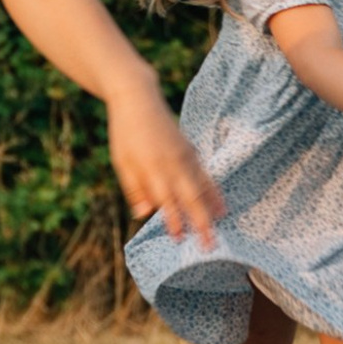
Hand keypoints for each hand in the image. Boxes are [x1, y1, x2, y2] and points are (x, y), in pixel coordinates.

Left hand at [106, 90, 223, 246]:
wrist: (138, 99)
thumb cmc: (125, 134)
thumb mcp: (121, 161)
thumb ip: (133, 188)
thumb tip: (143, 214)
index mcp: (152, 168)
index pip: (165, 201)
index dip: (173, 221)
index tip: (179, 240)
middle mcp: (172, 163)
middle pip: (191, 197)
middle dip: (201, 222)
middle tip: (210, 244)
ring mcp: (184, 156)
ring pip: (202, 186)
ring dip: (211, 207)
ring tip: (221, 225)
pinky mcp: (190, 150)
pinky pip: (205, 175)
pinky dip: (214, 191)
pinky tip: (220, 205)